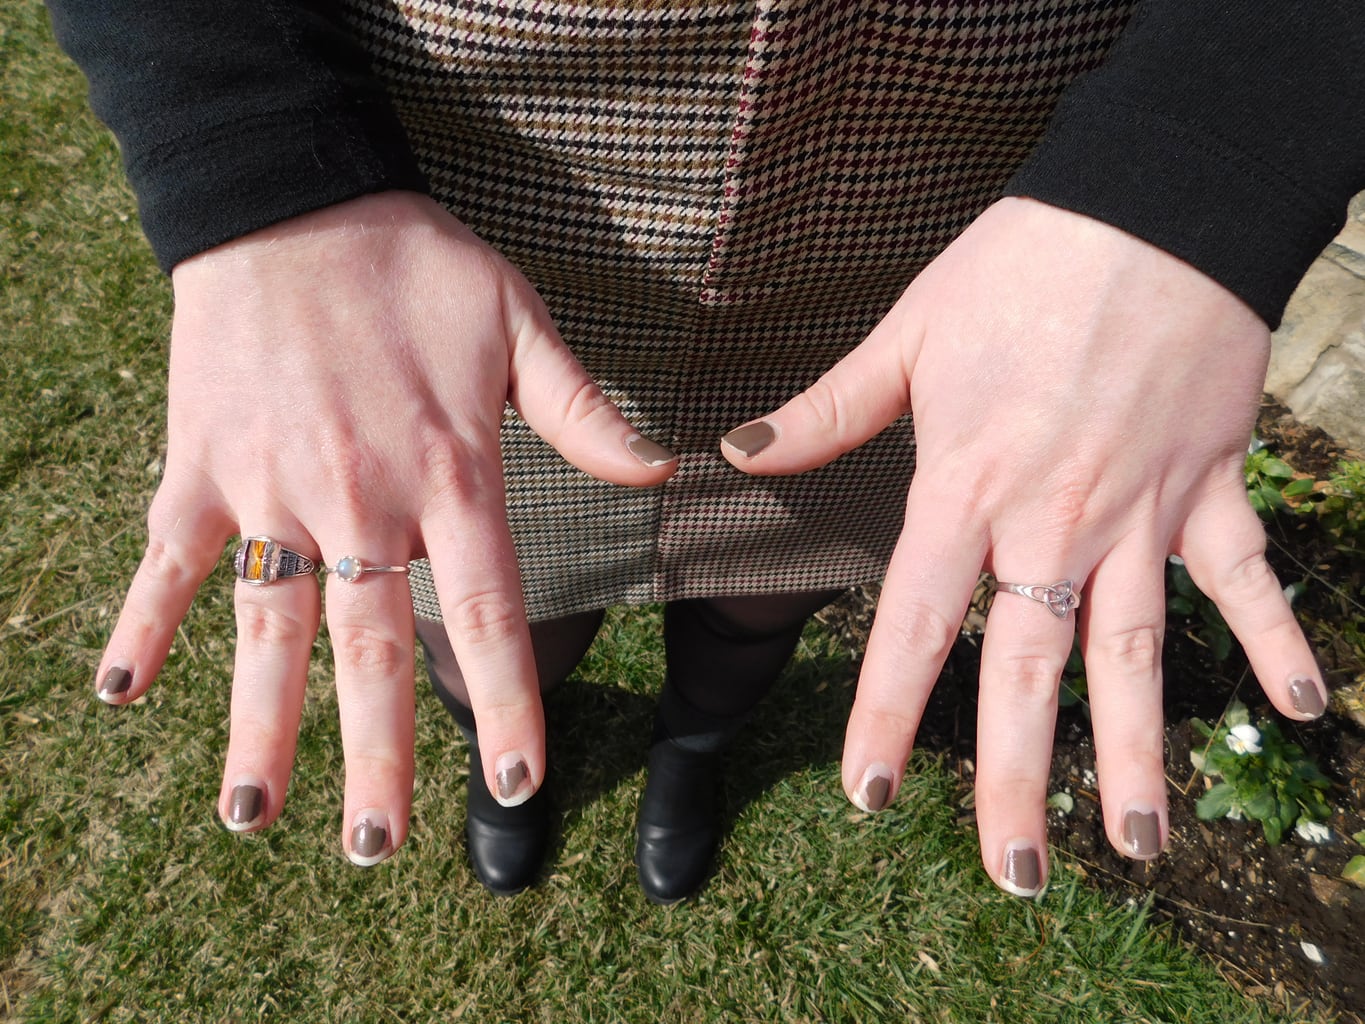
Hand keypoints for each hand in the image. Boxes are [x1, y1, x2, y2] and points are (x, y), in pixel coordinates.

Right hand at [93, 191, 676, 863]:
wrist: (291, 198)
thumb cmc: (414, 262)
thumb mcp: (519, 322)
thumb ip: (585, 411)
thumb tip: (666, 471)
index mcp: (450, 474)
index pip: (487, 615)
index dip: (504, 705)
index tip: (515, 786)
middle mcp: (362, 499)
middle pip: (373, 651)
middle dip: (378, 756)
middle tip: (376, 847)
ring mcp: (273, 487)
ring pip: (271, 628)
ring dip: (261, 725)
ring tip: (255, 815)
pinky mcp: (203, 465)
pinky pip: (171, 558)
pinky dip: (145, 621)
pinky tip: (118, 695)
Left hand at [721, 197, 1324, 895]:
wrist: (1149, 202)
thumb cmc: (1020, 263)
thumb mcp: (907, 332)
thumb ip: (828, 409)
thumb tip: (739, 453)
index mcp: (967, 489)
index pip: (917, 627)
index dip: (887, 715)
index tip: (869, 796)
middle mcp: (1053, 521)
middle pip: (1028, 672)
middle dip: (1017, 779)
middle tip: (1016, 874)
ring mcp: (1142, 511)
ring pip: (1135, 652)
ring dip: (1136, 749)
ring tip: (1135, 843)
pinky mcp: (1212, 483)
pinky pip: (1245, 573)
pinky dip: (1276, 635)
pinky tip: (1304, 710)